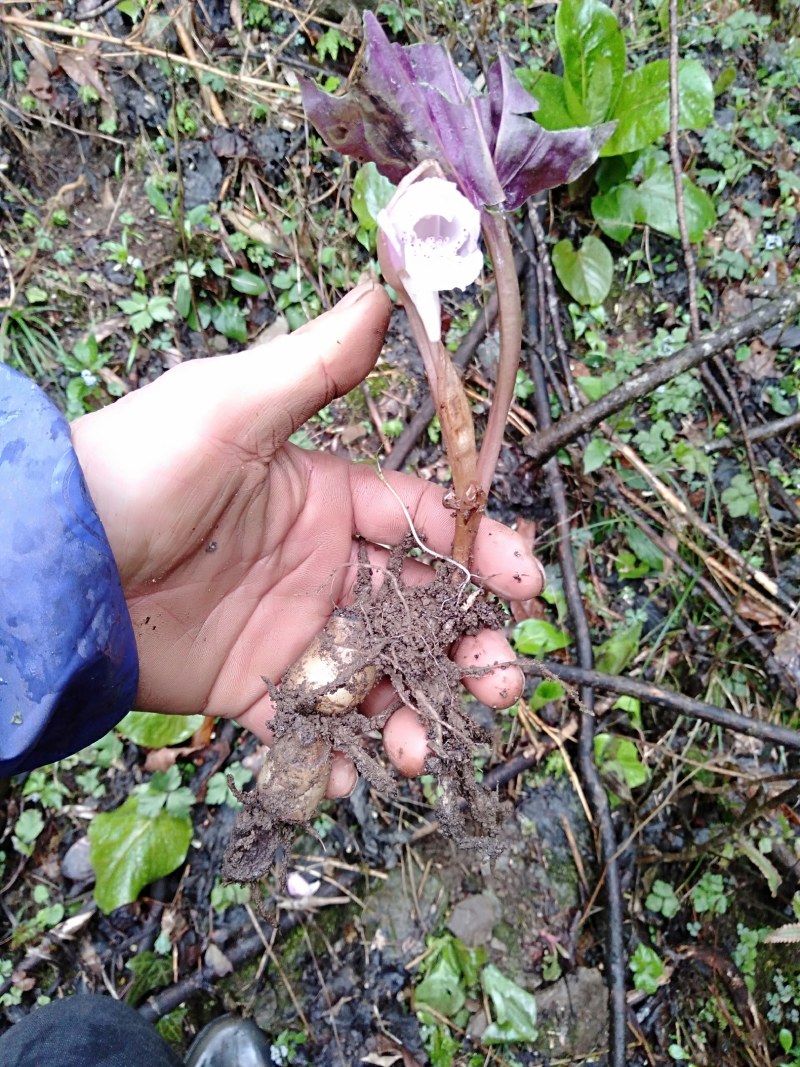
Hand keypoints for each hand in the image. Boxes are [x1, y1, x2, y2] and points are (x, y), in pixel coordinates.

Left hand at [71, 284, 543, 794]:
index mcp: (324, 500)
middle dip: (466, 646)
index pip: (423, 523)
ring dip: (411, 712)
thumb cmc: (139, 468)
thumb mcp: (232, 407)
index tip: (522, 586)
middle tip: (500, 683)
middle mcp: (316, 567)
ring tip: (423, 745)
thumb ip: (315, 366)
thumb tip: (386, 291)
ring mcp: (286, 632)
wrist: (52, 561)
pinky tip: (356, 772)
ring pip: (373, 677)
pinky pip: (305, 726)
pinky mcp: (247, 688)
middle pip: (416, 611)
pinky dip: (334, 753)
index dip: (480, 551)